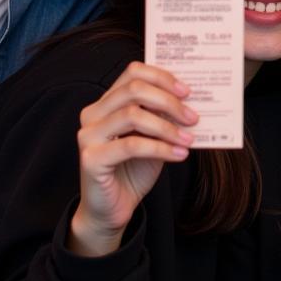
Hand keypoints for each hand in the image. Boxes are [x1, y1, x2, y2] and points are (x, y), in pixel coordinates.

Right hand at [69, 62, 196, 256]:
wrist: (114, 208)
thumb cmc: (135, 168)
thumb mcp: (154, 136)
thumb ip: (163, 115)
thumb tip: (190, 99)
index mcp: (107, 102)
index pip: (133, 72)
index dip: (162, 77)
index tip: (187, 91)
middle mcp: (93, 114)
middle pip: (134, 89)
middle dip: (169, 101)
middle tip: (193, 117)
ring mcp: (88, 135)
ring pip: (133, 115)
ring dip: (167, 126)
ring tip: (188, 138)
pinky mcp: (91, 158)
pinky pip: (131, 145)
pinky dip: (160, 148)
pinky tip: (179, 154)